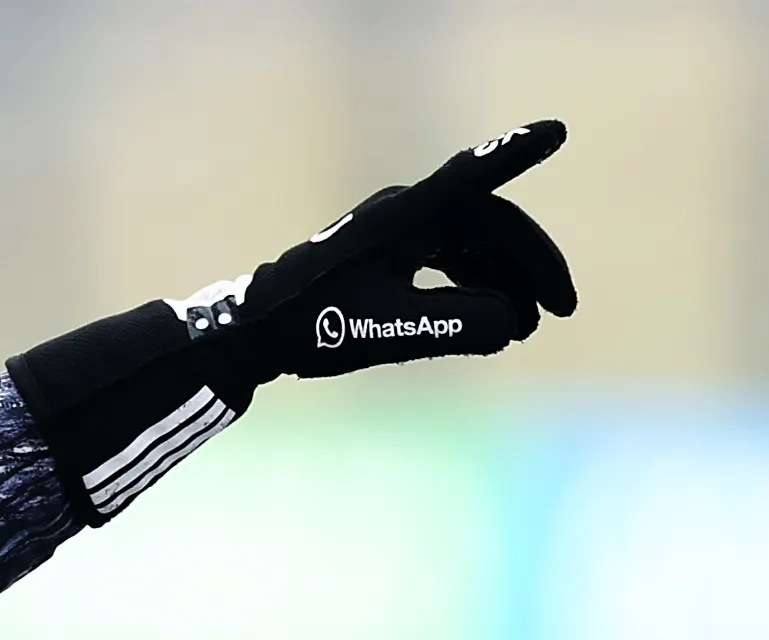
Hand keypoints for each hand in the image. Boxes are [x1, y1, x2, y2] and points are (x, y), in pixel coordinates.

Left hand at [7, 121, 576, 524]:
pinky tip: (492, 321)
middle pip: (488, 225)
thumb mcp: (389, 329)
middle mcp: (404, 214)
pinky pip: (449, 261)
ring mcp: (396, 233)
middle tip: (561, 310)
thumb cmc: (312, 327)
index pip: (471, 179)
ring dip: (505, 282)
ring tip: (527, 327)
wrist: (252, 334)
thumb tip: (513, 323)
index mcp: (404, 217)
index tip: (554, 132)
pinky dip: (475, 286)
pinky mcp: (387, 256)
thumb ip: (455, 325)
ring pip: (471, 246)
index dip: (514, 157)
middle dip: (530, 265)